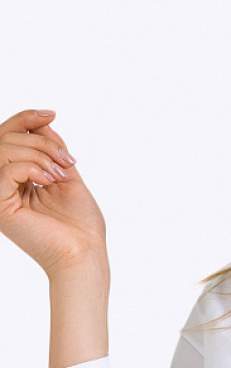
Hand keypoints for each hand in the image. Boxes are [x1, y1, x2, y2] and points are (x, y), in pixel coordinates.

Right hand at [0, 108, 107, 276]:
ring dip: (39, 155)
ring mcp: (0, 196)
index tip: (52, 113)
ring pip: (4, 150)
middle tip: (66, 160)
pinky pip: (5, 170)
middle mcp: (4, 187)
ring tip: (59, 174)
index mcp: (17, 180)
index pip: (9, 138)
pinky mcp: (1, 207)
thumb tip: (42, 121)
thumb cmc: (81, 226)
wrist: (85, 254)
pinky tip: (50, 182)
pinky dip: (32, 168)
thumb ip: (53, 150)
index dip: (26, 119)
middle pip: (6, 139)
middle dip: (40, 140)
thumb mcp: (68, 177)